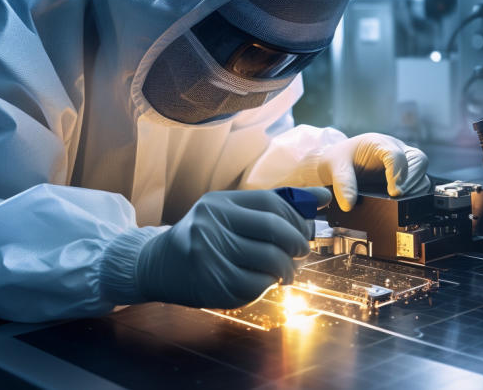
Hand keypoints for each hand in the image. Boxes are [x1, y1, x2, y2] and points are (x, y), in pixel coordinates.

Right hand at [136, 188, 331, 308]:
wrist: (158, 266)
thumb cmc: (205, 237)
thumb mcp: (232, 214)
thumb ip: (276, 205)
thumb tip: (324, 196)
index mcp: (218, 202)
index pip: (271, 202)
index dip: (297, 218)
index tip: (305, 230)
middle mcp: (210, 224)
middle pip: (273, 229)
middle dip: (297, 243)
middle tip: (301, 252)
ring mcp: (209, 254)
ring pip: (270, 259)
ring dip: (288, 269)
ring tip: (287, 273)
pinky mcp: (211, 283)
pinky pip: (257, 285)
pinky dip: (269, 285)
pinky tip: (265, 283)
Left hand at [315, 133, 429, 210]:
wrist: (337, 163)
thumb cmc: (338, 160)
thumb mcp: (335, 168)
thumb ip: (343, 184)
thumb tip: (349, 204)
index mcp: (378, 143)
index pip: (396, 154)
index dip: (397, 173)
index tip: (394, 192)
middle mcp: (394, 151)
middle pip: (418, 159)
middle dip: (412, 179)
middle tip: (399, 196)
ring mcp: (400, 164)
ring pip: (421, 172)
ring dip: (415, 188)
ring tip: (400, 201)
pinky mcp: (402, 177)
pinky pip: (417, 184)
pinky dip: (414, 193)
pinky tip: (401, 202)